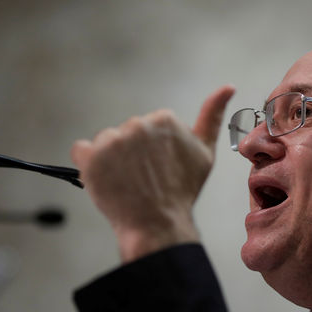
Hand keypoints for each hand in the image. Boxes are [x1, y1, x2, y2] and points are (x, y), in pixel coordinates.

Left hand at [71, 85, 235, 261]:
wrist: (157, 225)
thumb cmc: (182, 192)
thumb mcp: (205, 152)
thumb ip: (212, 116)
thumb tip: (229, 86)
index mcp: (165, 119)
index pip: (150, 129)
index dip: (154, 151)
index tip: (161, 169)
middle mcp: (138, 124)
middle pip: (128, 134)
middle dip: (133, 154)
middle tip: (145, 179)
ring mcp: (113, 139)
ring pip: (107, 144)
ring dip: (112, 161)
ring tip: (128, 184)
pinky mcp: (91, 156)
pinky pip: (82, 152)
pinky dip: (89, 166)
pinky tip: (107, 182)